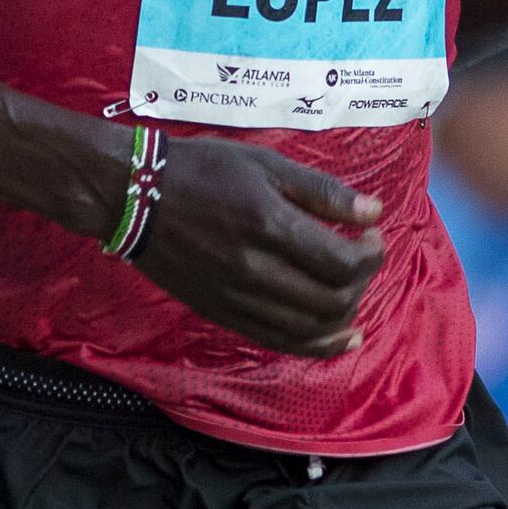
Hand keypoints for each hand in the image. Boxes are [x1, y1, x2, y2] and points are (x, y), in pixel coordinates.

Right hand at [126, 136, 386, 356]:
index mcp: (268, 225)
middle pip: (333, 300)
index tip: (369, 234)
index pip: (343, 263)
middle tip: (360, 256)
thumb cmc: (203, 170)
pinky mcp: (224, 314)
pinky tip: (339, 336)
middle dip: (361, 281)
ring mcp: (238, 298)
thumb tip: (373, 213)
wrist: (135, 196)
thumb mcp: (266, 164)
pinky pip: (280, 341)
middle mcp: (255, 270)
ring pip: (311, 328)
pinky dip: (317, 344)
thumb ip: (322, 191)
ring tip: (348, 288)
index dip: (370, 254)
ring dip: (344, 313)